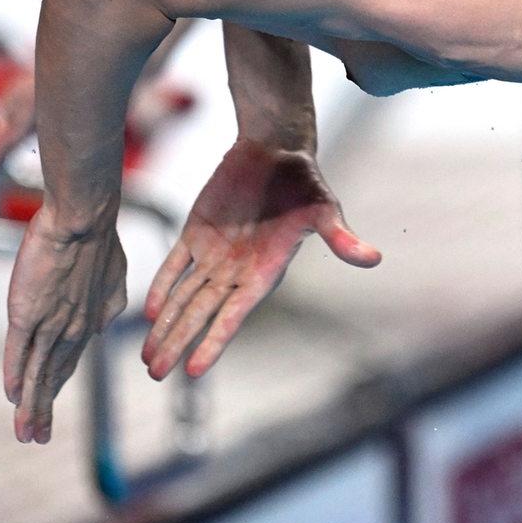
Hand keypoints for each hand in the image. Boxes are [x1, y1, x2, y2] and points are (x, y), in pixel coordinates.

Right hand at [3, 206, 129, 443]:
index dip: (58, 386)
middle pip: (55, 378)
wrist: (84, 218)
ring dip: (31, 407)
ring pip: (38, 374)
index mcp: (90, 320)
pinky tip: (11, 398)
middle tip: (37, 438)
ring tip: (24, 434)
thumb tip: (103, 324)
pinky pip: (19, 352)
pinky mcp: (28, 313)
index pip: (69, 361)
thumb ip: (108, 302)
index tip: (49, 408)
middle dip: (45, 410)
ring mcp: (50, 323)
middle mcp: (72, 328)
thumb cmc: (98, 237)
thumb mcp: (113, 275)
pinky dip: (15, 375)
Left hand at [141, 139, 378, 381]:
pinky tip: (148, 311)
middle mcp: (235, 272)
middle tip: (155, 373)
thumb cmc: (304, 181)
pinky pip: (174, 265)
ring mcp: (214, 254)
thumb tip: (373, 258)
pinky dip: (161, 286)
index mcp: (263, 273)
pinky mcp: (196, 233)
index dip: (213, 341)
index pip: (232, 315)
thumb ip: (340, 238)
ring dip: (165, 325)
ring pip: (184, 297)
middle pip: (200, 314)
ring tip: (148, 357)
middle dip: (178, 343)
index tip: (193, 369)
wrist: (276, 149)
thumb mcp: (324, 208)